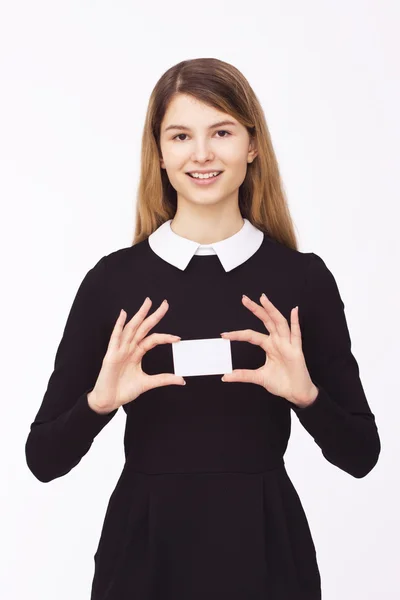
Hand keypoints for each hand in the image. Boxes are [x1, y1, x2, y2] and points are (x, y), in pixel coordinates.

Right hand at [88, 297, 185, 412]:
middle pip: (143, 328)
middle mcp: (129, 349)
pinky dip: (119, 325)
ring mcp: (120, 350)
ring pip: (131, 329)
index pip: (152, 339)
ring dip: (139, 315)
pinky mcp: (111, 355)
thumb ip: (164, 379)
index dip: (165, 337)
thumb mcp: (147, 383)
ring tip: (147, 303)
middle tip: (164, 303)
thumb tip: (182, 380)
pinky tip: (123, 314)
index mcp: (136, 353)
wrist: (108, 400)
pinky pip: (115, 337)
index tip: (178, 338)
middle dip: (154, 315)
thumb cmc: (123, 390)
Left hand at [220, 294, 317, 407]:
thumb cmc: (282, 383)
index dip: (237, 334)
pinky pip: (296, 334)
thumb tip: (225, 377)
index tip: (224, 335)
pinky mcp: (296, 350)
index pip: (251, 335)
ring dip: (271, 310)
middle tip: (244, 299)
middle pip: (266, 321)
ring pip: (279, 323)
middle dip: (256, 309)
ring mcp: (287, 344)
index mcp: (269, 346)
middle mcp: (278, 341)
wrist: (296, 393)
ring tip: (263, 299)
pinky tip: (294, 310)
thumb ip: (243, 375)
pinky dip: (295, 322)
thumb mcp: (259, 378)